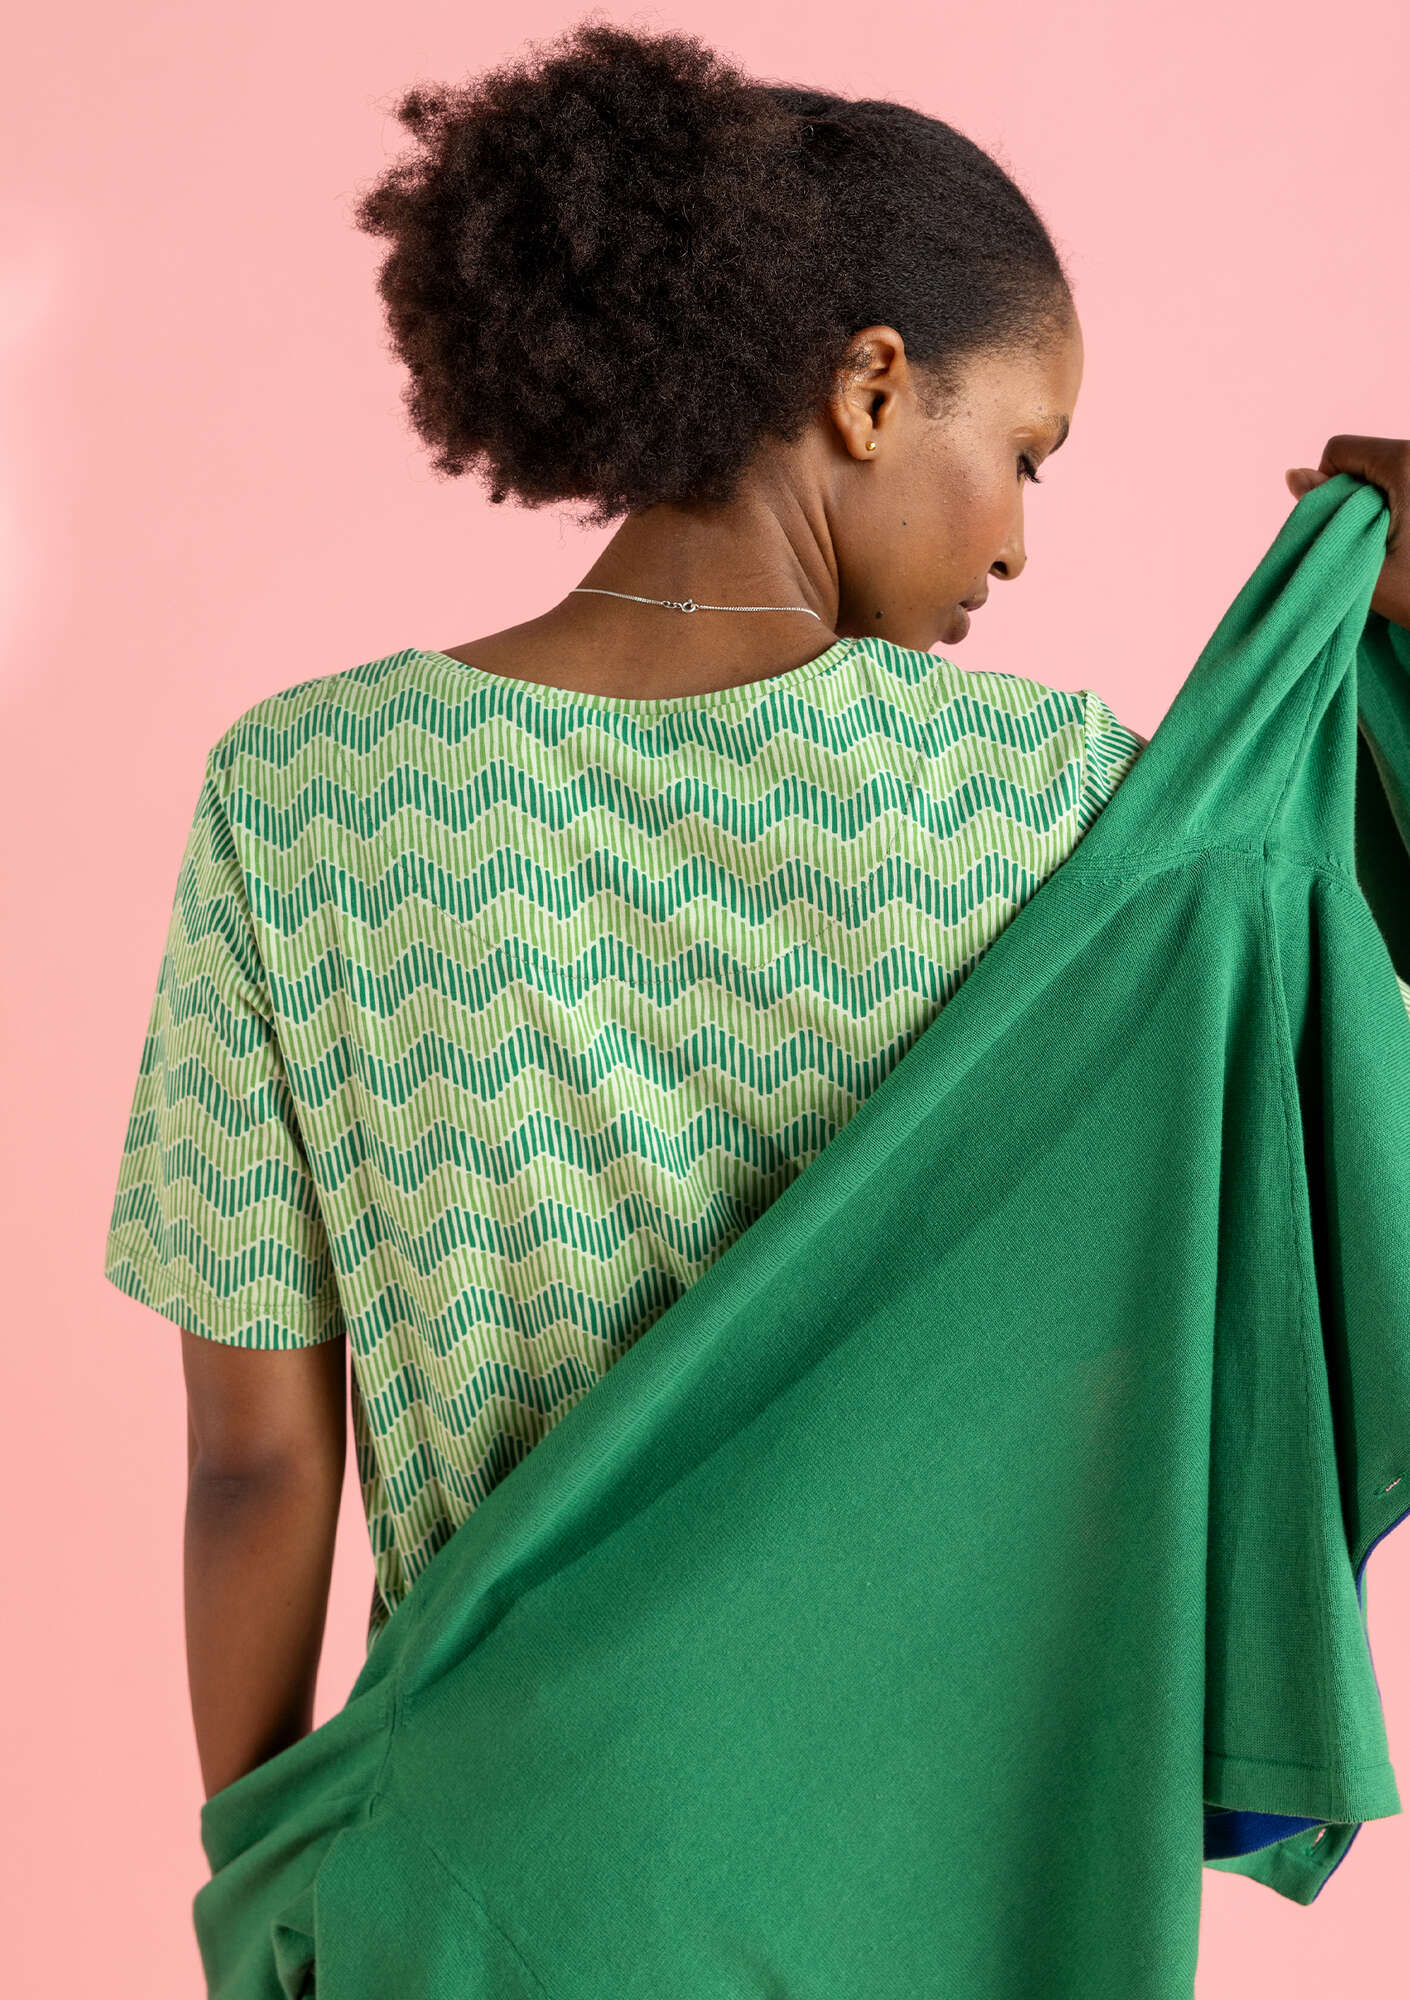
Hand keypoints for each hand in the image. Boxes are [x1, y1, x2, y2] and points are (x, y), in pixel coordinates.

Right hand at [1285, 437, 1409, 629]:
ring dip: (1379, 514)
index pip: (1340, 451)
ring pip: (1386, 479)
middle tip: (1376, 549)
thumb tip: (1292, 477)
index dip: (1327, 491)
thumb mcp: (1367, 565)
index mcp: (1407, 462)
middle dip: (1357, 504)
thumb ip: (1323, 518)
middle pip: (1366, 463)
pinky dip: (1401, 516)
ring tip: (1400, 552)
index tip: (1346, 532)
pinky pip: (1407, 491)